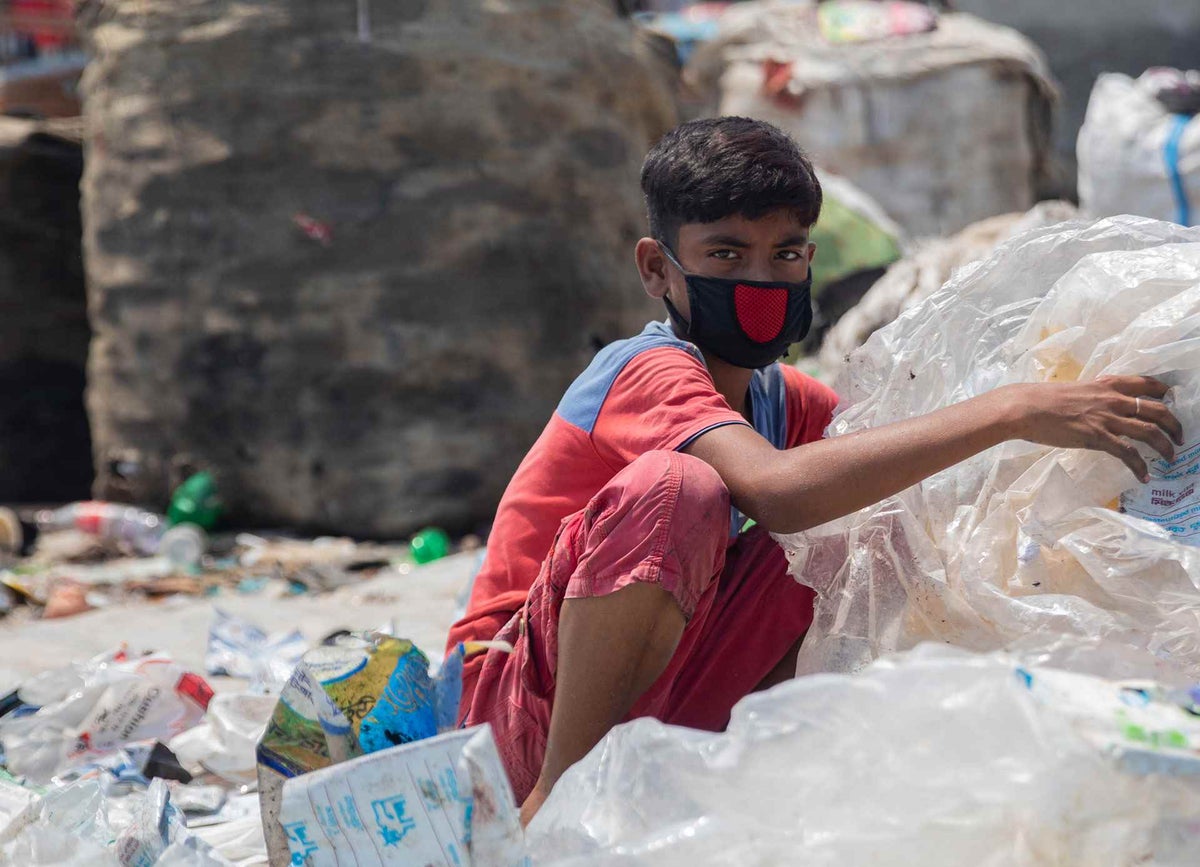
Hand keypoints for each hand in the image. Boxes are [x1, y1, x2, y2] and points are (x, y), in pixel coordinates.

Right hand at [1005, 376, 1183, 482]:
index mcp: (1107, 384)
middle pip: (1157, 409)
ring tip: (1171, 457)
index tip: (1171, 401)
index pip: (1147, 383)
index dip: (1164, 393)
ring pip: (1150, 431)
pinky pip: (1128, 453)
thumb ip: (1091, 397)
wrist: (1025, 408)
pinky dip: (1140, 466)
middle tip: (1179, 436)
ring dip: (1165, 446)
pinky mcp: (1098, 437)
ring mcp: (1107, 418)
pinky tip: (1144, 476)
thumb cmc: (1041, 399)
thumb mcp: (1074, 390)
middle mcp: (1113, 399)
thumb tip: (1093, 408)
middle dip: (1174, 424)